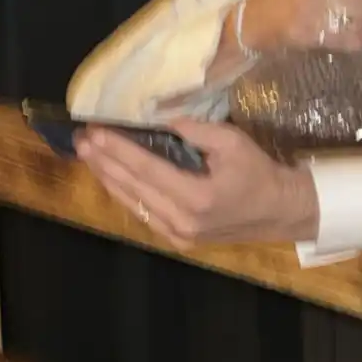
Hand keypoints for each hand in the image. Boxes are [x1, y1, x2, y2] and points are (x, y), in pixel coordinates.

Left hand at [76, 120, 319, 248]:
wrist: (280, 210)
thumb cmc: (259, 172)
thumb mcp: (234, 143)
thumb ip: (197, 131)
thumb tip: (162, 121)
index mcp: (197, 197)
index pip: (146, 169)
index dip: (118, 150)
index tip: (95, 132)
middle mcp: (181, 221)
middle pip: (132, 188)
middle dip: (104, 162)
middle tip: (82, 139)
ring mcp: (177, 235)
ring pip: (132, 204)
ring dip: (109, 178)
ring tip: (90, 156)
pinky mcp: (178, 240)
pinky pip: (144, 214)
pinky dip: (126, 194)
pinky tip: (114, 178)